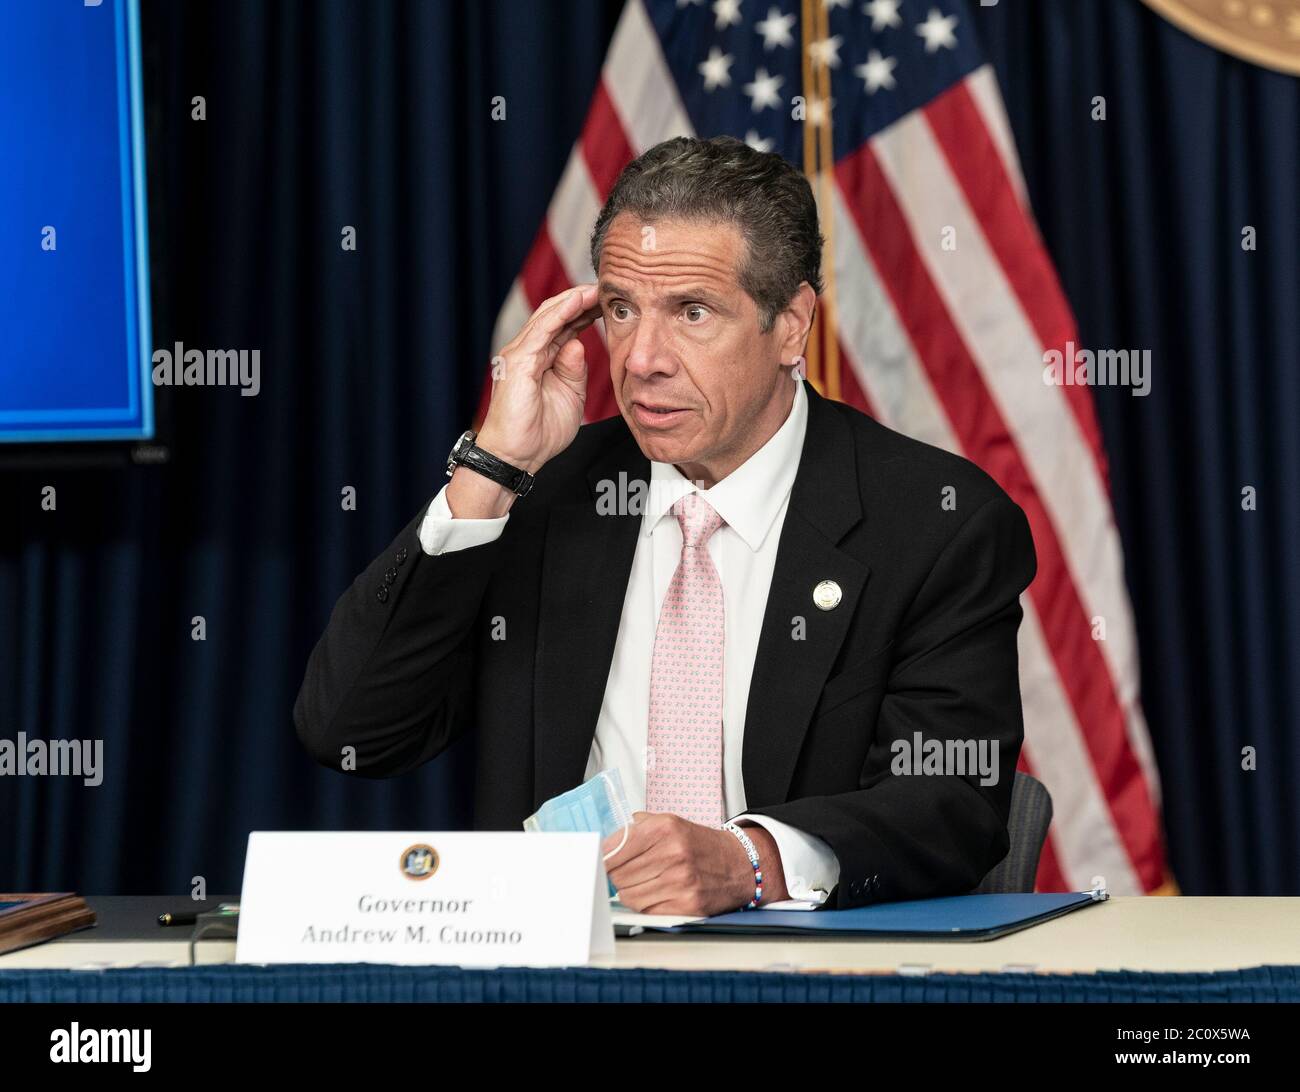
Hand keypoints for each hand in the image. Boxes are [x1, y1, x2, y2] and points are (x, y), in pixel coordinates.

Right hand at [475, 283, 600, 474]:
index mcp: (540, 359)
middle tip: (607, 289)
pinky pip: (542, 330)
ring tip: (596, 288)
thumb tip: (579, 343)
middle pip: (556, 316)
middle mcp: (527, 352)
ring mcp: (520, 354)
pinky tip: (578, 301)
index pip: (564, 328)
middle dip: (581, 301)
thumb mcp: (570, 397)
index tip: (608, 304)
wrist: (516, 456)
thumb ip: (575, 370)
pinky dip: (560, 313)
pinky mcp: (518, 361)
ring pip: (548, 316)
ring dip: (573, 300)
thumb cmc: (538, 432)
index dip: (585, 313)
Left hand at [601, 812, 787, 915]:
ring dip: (630, 891)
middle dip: (616, 875)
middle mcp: (672, 854)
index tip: (598, 860)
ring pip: (629, 895)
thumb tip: (606, 843)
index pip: (614, 848)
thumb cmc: (702, 845)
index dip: (602, 857)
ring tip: (644, 882)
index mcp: (664, 829)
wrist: (740, 864)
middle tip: (624, 872)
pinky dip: (645, 904)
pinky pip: (646, 910)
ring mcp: (680, 882)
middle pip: (618, 874)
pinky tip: (656, 893)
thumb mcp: (671, 822)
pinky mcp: (686, 905)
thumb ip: (638, 828)